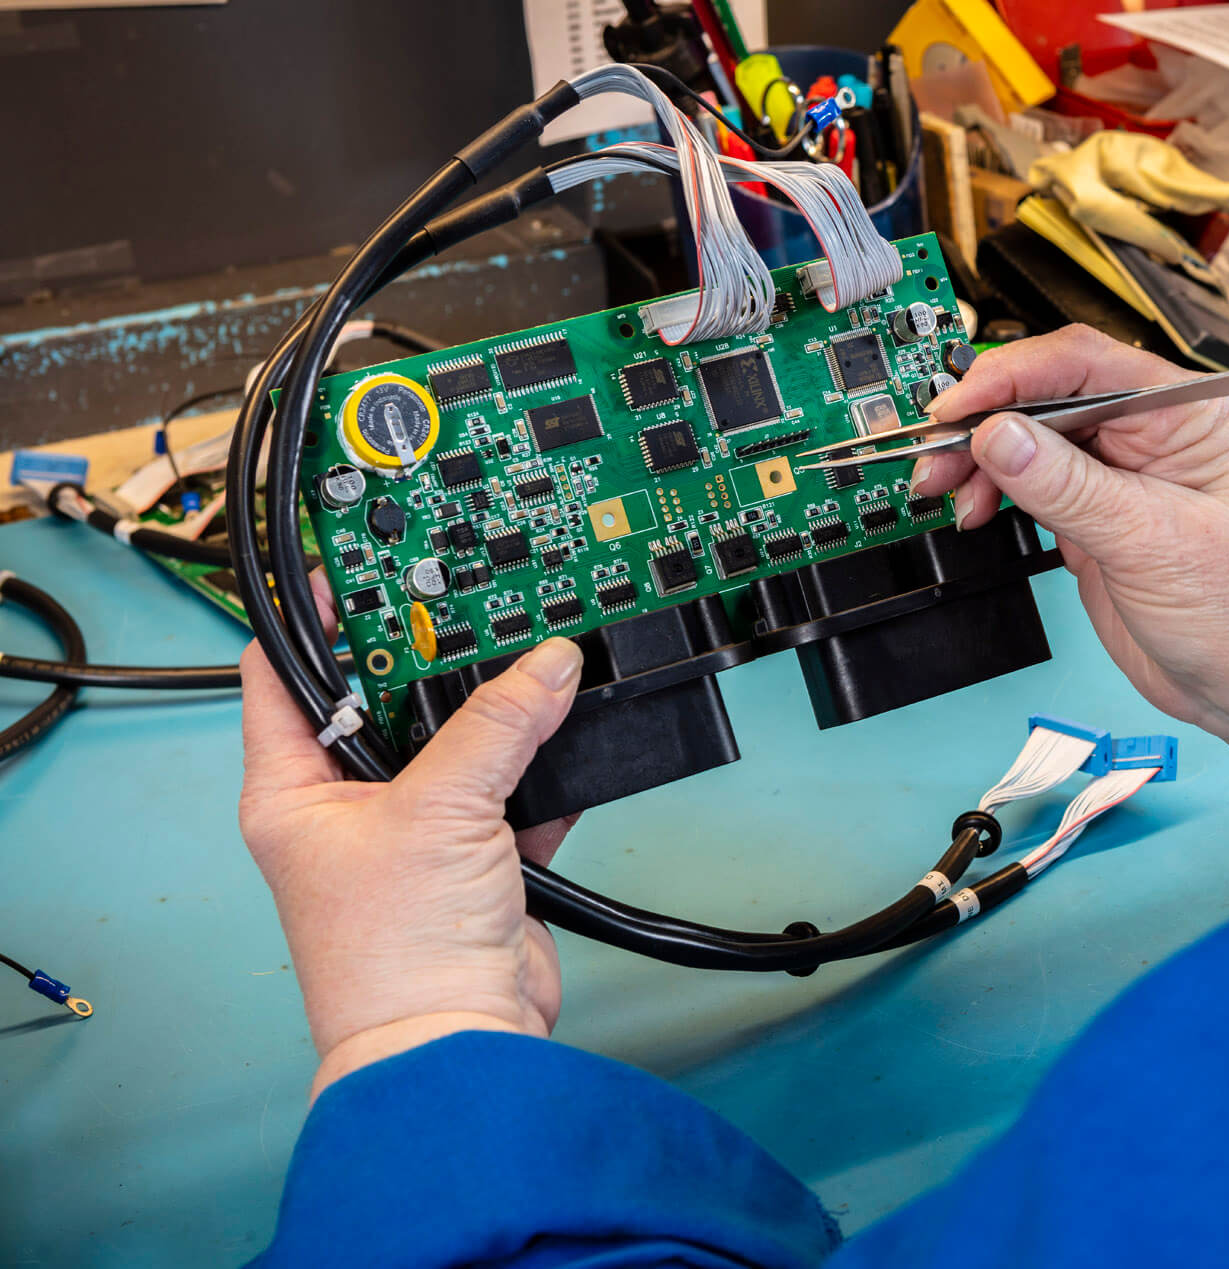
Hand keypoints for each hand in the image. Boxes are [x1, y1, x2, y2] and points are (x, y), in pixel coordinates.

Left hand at [238, 574, 583, 1099]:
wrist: (455, 1040)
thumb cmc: (392, 957)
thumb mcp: (438, 811)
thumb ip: (497, 728)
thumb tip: (545, 665)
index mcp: (292, 792)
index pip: (283, 676)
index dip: (314, 614)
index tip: (355, 564)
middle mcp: (347, 809)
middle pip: (386, 701)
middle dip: (432, 657)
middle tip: (468, 601)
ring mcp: (414, 835)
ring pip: (460, 745)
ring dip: (500, 712)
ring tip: (532, 659)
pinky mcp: (477, 862)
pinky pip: (515, 792)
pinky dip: (546, 768)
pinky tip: (569, 733)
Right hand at [912, 326, 1228, 759]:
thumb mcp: (1160, 544)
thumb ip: (1073, 489)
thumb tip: (1001, 437)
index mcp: (1187, 412)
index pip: (1083, 365)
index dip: (1011, 378)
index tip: (959, 408)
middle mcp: (1152, 436)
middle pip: (1045, 399)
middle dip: (982, 422)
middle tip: (935, 455)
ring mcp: (1121, 483)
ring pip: (1028, 444)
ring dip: (978, 462)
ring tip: (945, 491)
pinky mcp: (1098, 527)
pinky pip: (1030, 491)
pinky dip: (992, 495)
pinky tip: (972, 509)